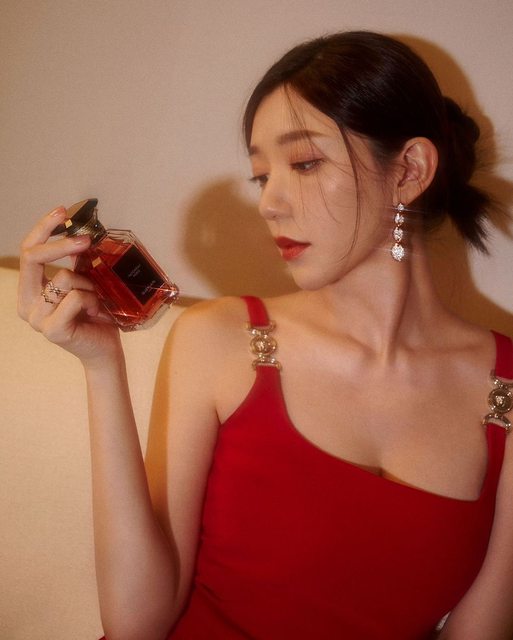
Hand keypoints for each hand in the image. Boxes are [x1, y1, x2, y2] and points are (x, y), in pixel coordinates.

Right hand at [18, 205, 121, 365]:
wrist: (105, 348)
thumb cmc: (95, 315)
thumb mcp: (84, 282)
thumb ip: (75, 262)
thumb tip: (80, 231)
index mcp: (29, 290)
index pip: (27, 251)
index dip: (43, 228)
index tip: (61, 211)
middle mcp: (26, 304)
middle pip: (33, 258)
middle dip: (61, 244)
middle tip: (86, 239)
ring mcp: (37, 319)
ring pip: (63, 278)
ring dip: (88, 285)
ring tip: (96, 300)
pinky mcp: (52, 330)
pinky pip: (74, 298)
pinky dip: (92, 300)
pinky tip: (96, 312)